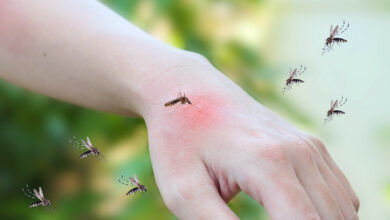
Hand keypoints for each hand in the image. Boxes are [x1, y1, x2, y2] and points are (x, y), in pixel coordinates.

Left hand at [142, 63, 359, 219]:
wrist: (190, 92)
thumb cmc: (180, 140)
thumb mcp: (184, 190)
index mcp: (268, 163)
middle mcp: (300, 152)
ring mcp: (309, 147)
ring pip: (342, 210)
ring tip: (277, 219)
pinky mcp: (311, 146)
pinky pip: (340, 194)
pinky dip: (328, 214)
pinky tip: (296, 215)